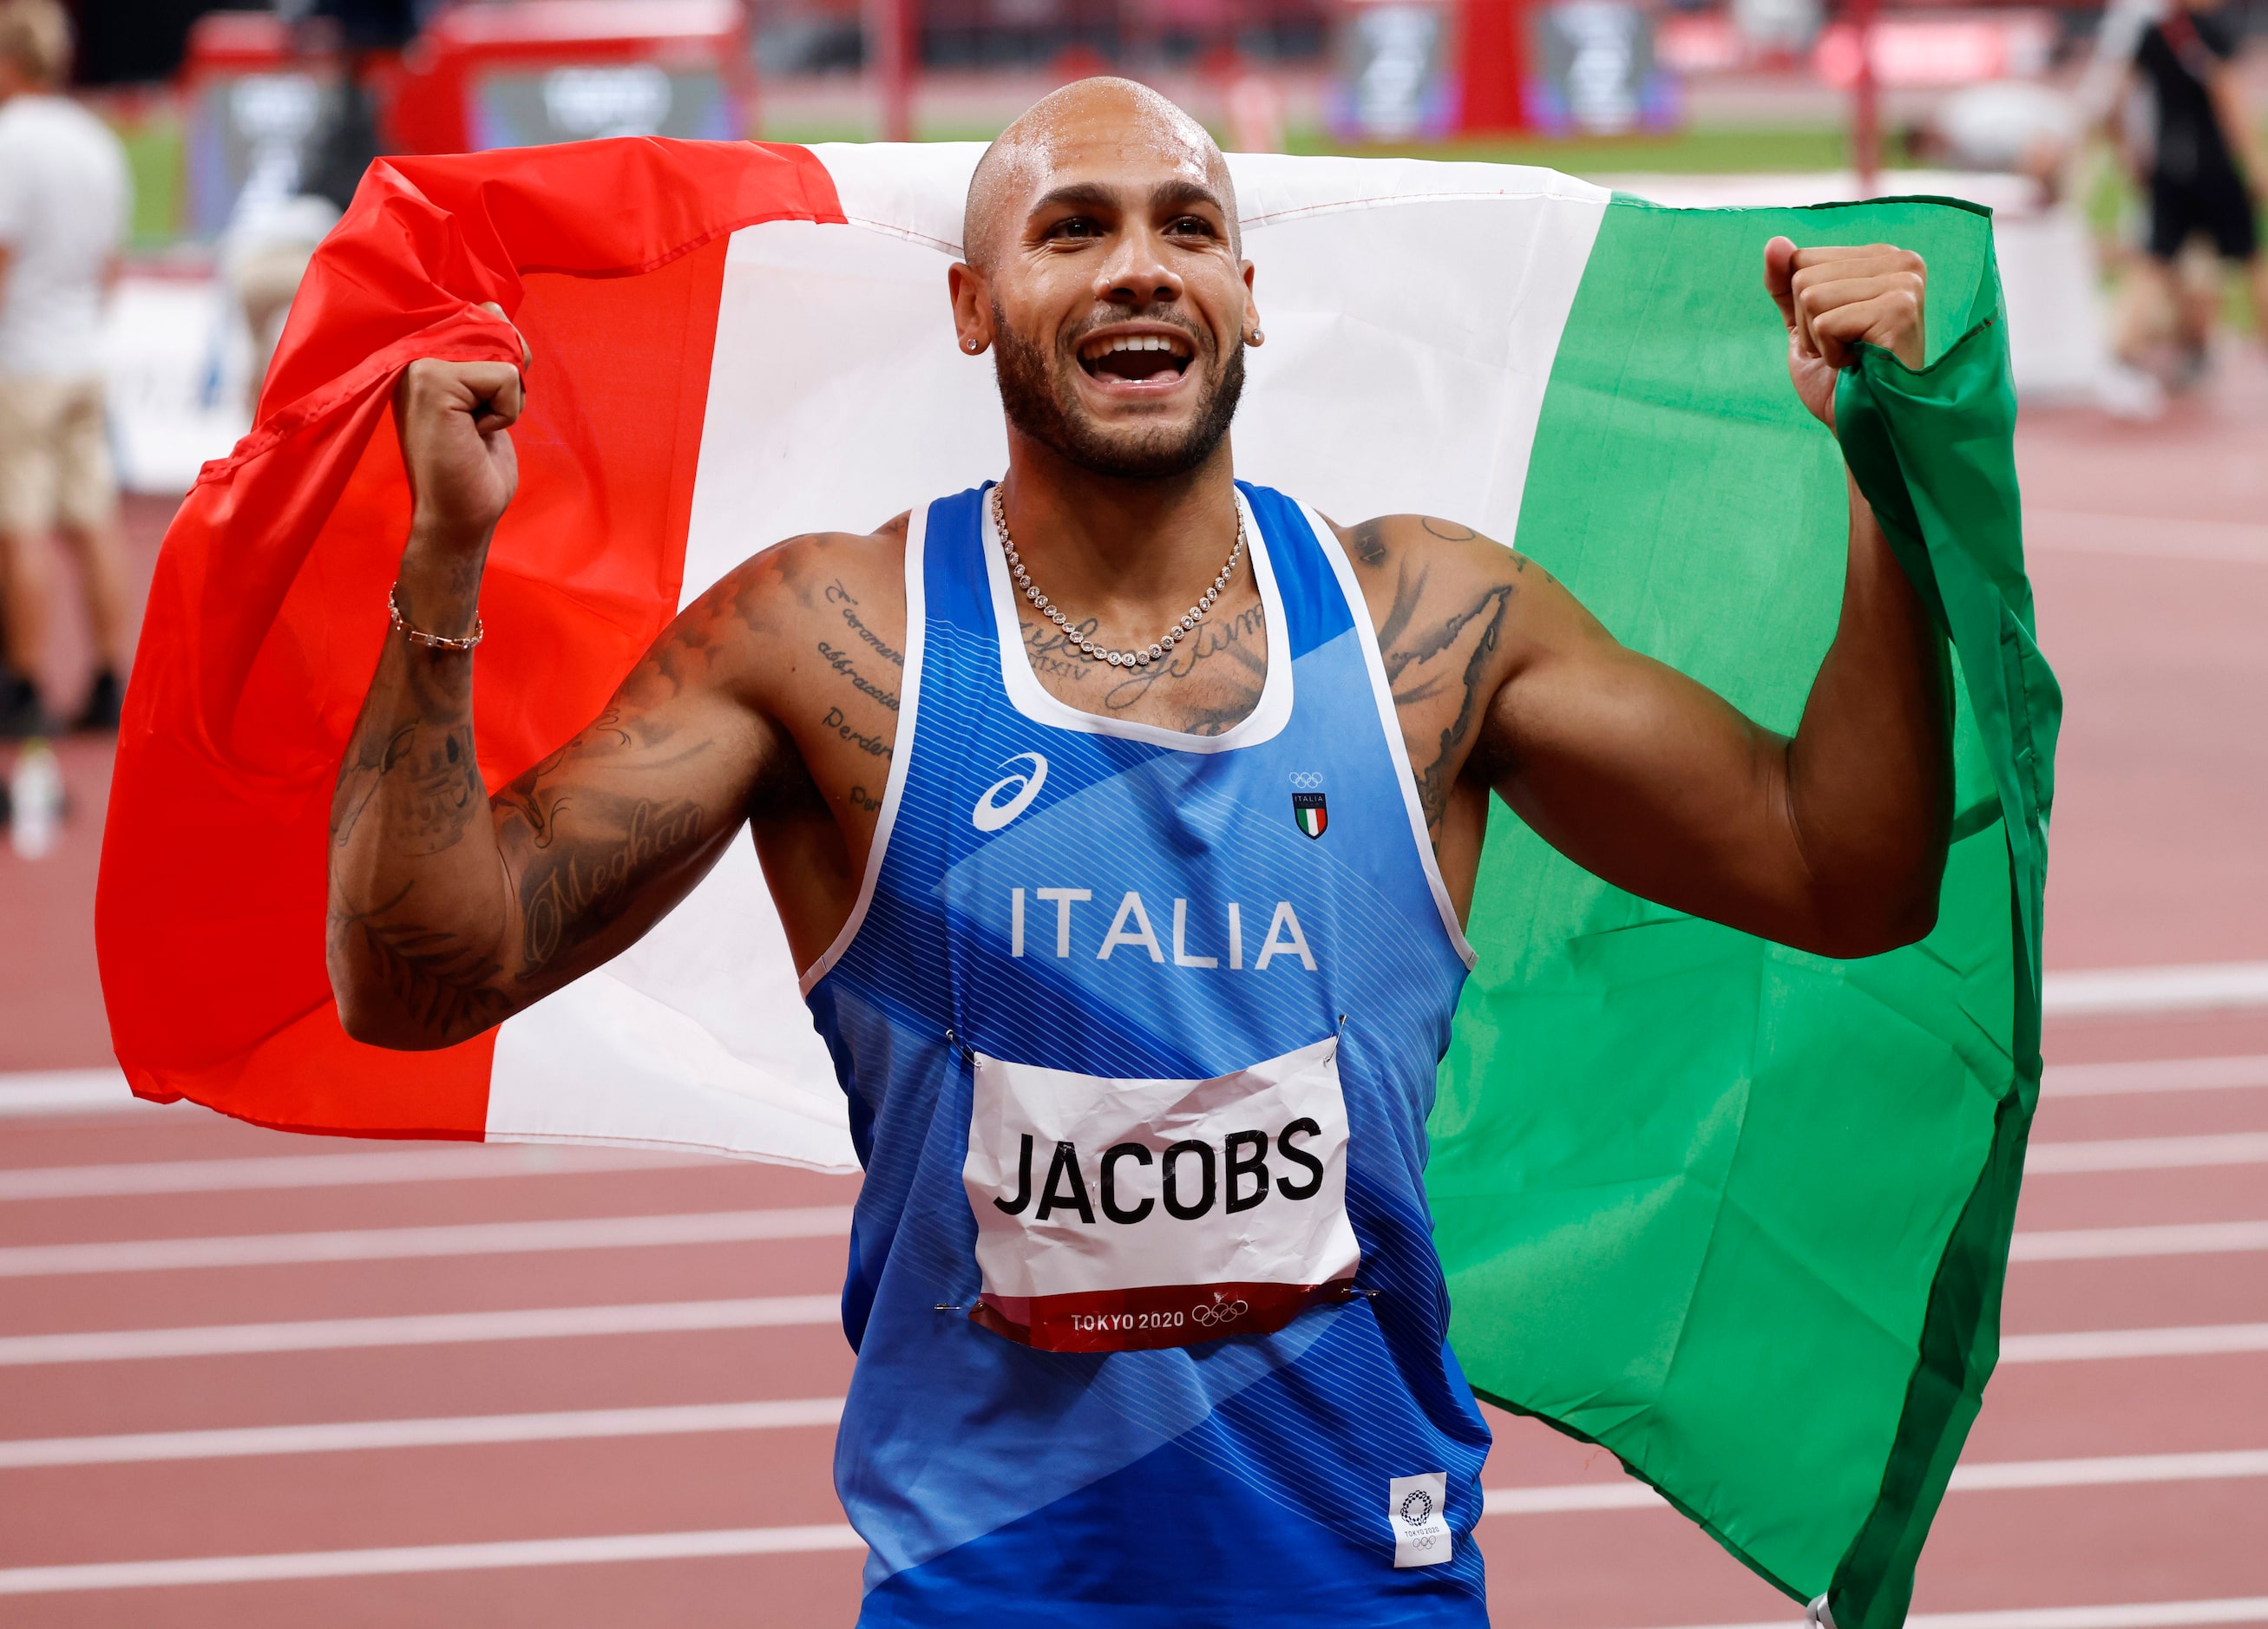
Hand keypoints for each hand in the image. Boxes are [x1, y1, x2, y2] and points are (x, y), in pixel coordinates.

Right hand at [394, 303, 531, 544]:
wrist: (459, 517)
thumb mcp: (488, 397)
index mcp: (422, 356)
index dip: (503, 357)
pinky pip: (505, 377)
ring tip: (473, 429)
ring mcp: (417, 365)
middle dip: (509, 378)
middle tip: (478, 422)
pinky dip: (504, 412)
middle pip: (497, 329)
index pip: (482, 317)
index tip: (481, 403)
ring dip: (507, 399)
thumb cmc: (475, 465)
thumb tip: (492, 307)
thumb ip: (489, 351)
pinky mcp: (431, 380)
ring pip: (504, 353)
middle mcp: (413, 354)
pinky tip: (473, 435)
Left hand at [1764, 238, 1926, 428]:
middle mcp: (1900, 260)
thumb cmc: (1839, 378)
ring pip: (1811, 297)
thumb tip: (1774, 242)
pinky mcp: (1899, 310)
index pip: (1802, 259)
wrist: (1865, 424)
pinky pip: (1826, 322)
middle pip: (1803, 277)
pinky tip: (1859, 362)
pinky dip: (1831, 353)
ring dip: (1820, 340)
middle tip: (1844, 349)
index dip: (1803, 307)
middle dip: (1809, 325)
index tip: (1838, 331)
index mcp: (1880, 257)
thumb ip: (1784, 283)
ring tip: (1852, 355)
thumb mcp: (1802, 324)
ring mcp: (1904, 282)